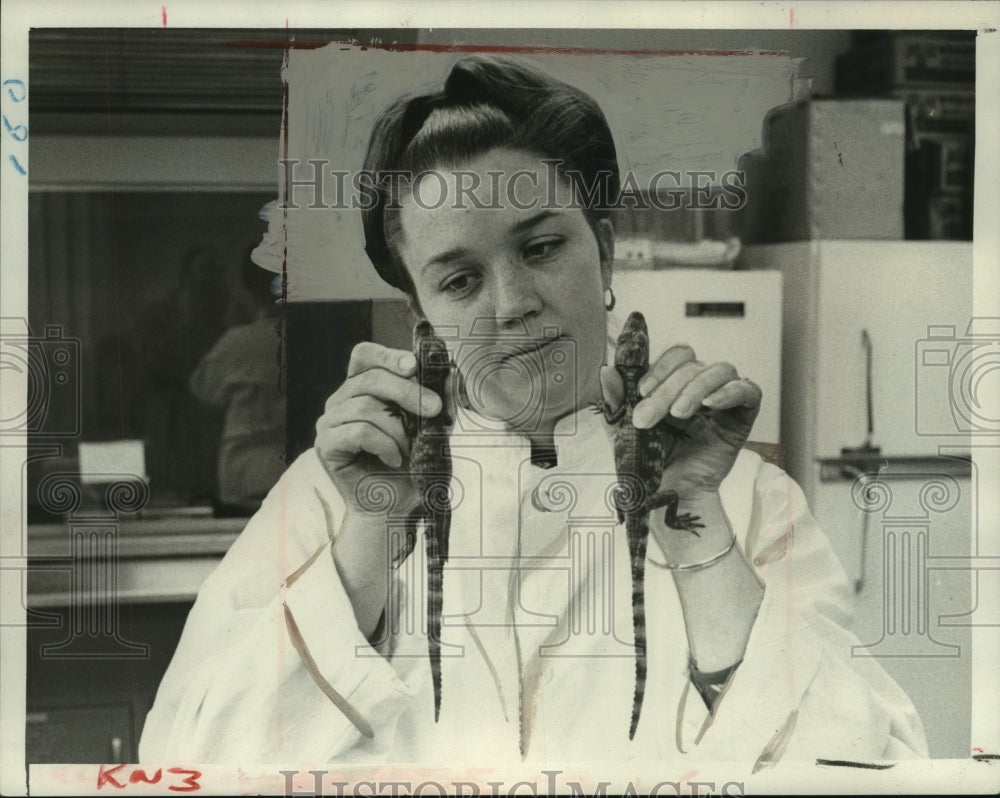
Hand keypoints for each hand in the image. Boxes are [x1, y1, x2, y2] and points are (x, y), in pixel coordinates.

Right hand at [315, 341, 441, 515]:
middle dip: (407, 392)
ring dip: (397, 430)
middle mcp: (341, 400)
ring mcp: (330, 422)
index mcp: (363, 389)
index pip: (364, 355)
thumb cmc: (413, 468)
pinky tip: (394, 459)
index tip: (414, 366)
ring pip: (366, 406)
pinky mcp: (326, 444)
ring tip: (409, 450)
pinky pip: (359, 431)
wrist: (396, 509)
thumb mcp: (435, 431)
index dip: (387, 355)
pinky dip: (384, 445)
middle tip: (434, 409)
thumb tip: (453, 373)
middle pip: (369, 378)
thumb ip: (442, 403)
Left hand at [601, 343, 761, 500]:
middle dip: (667, 389)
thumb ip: (617, 400)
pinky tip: (710, 405)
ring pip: (719, 371)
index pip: (676, 356)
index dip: (660, 367)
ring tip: (679, 414)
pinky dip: (729, 392)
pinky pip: (749, 391)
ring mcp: (723, 400)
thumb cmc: (649, 465)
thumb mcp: (626, 430)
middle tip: (648, 418)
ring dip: (695, 388)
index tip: (642, 391)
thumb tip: (607, 371)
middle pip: (692, 365)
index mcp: (674, 385)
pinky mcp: (743, 417)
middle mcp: (699, 387)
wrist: (668, 498)